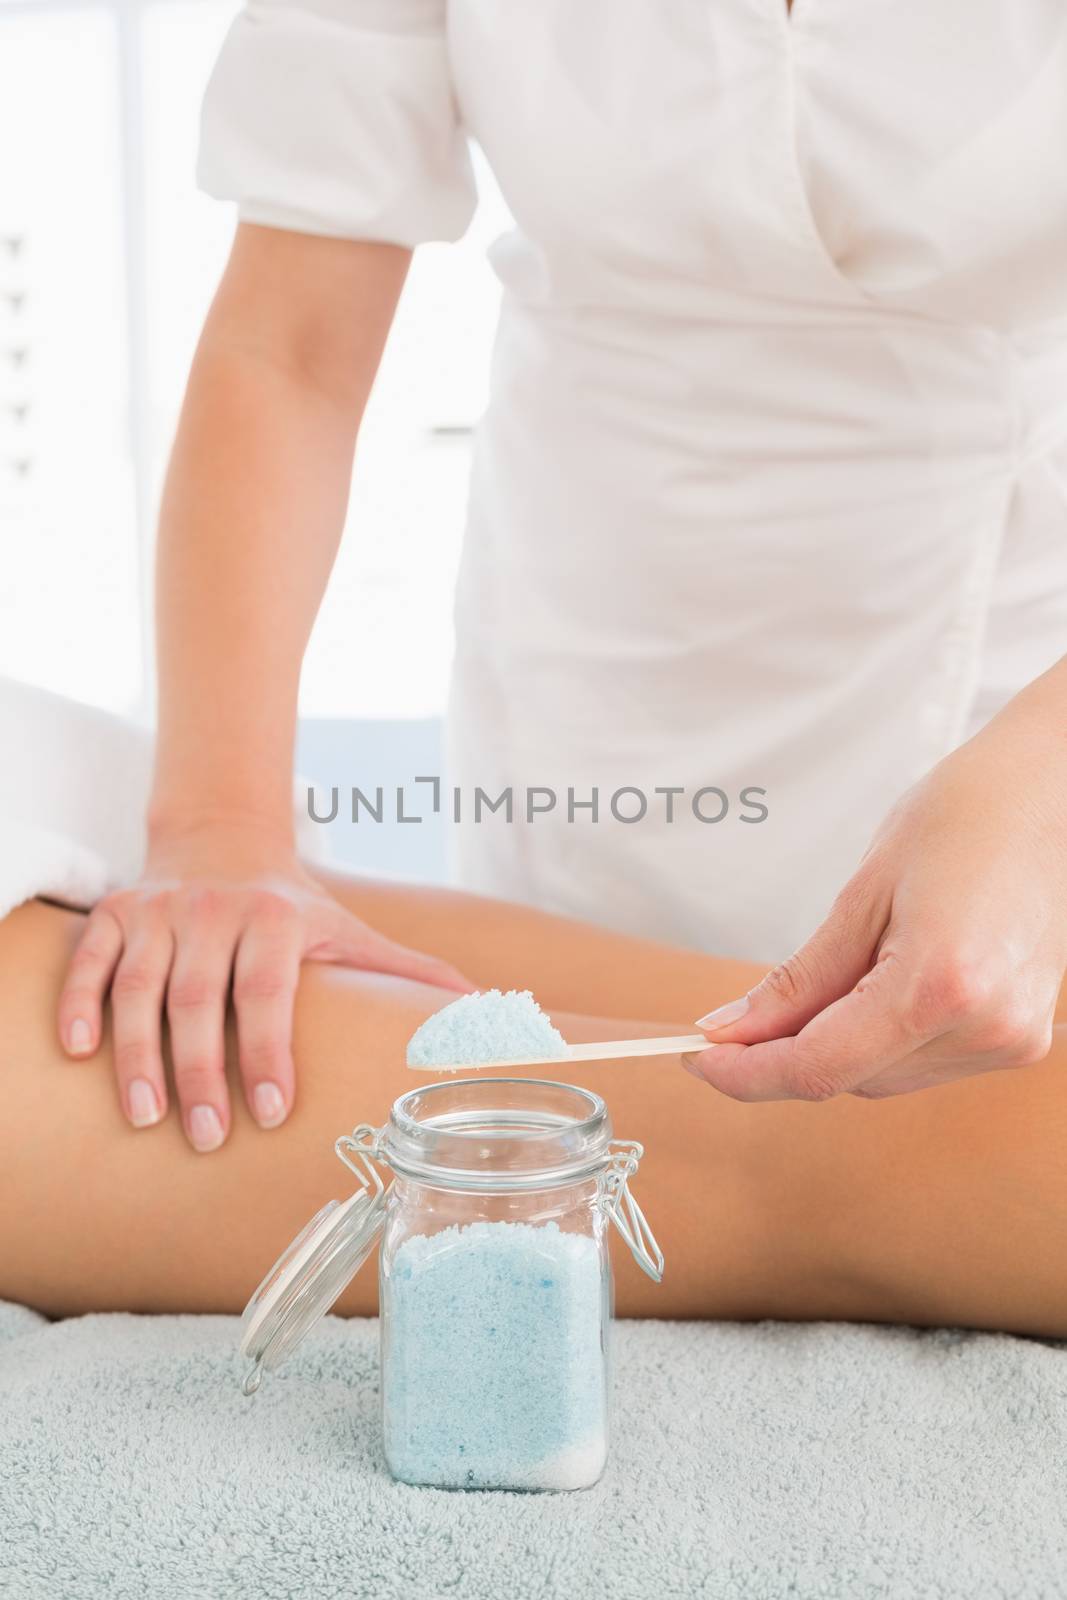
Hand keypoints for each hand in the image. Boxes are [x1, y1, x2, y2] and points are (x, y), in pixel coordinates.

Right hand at [57, 827, 470, 1149]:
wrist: (221, 841)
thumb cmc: (293, 910)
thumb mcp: (352, 934)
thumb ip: (410, 973)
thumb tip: (491, 1015)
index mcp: (277, 919)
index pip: (268, 990)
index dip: (269, 1049)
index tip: (272, 1110)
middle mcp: (214, 910)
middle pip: (199, 997)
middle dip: (200, 1070)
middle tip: (206, 1137)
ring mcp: (159, 912)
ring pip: (139, 986)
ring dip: (137, 1053)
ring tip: (145, 1118)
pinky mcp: (114, 914)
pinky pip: (87, 959)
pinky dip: (77, 1001)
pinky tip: (77, 1052)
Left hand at [685, 680, 1066, 1100]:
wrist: (1052, 794)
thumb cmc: (965, 817)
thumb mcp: (864, 891)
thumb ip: (799, 980)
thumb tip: (733, 1032)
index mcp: (939, 984)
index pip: (820, 1068)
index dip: (748, 1075)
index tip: (700, 1060)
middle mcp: (984, 1026)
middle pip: (850, 1079)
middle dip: (784, 1055)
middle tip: (736, 1019)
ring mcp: (1010, 1039)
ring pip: (883, 1078)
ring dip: (834, 1048)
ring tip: (830, 977)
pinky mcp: (1020, 1037)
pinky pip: (922, 1062)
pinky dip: (879, 1039)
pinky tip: (874, 988)